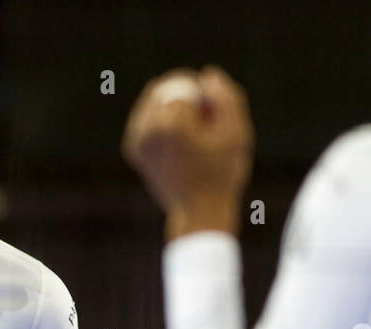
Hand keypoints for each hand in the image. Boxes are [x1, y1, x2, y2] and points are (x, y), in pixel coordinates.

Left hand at [122, 65, 254, 236]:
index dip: (202, 96)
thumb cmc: (223, 174)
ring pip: (152, 101)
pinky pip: (145, 118)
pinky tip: (177, 139)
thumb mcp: (238, 133)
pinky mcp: (133, 149)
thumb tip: (206, 75)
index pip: (183, 83)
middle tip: (201, 122)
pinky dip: (161, 121)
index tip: (212, 117)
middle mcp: (148, 130)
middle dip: (184, 97)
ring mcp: (137, 140)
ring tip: (191, 134)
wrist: (199, 212)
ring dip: (172, 108)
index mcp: (172, 123)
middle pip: (163, 88)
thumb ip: (226, 97)